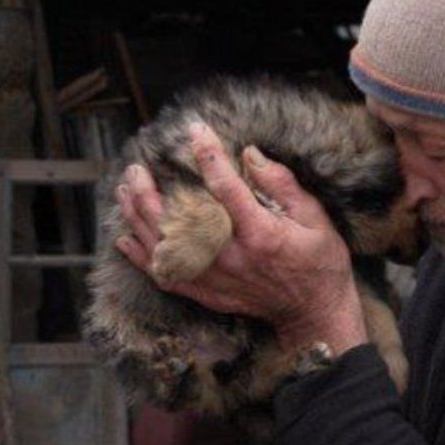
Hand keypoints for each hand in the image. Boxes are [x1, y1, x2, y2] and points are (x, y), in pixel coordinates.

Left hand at [115, 121, 368, 354]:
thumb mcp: (315, 218)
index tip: (195, 130)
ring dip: (139, 218)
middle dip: (150, 192)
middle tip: (135, 168)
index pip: (226, 187)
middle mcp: (231, 258)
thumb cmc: (320, 263)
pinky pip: (166, 277)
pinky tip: (125, 239)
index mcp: (260, 234)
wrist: (315, 313)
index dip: (208, 155)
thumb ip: (282, 185)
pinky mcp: (208, 294)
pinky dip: (142, 259)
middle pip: (178, 222)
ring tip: (124, 191)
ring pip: (164, 248)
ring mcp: (216, 279)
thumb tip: (251, 155)